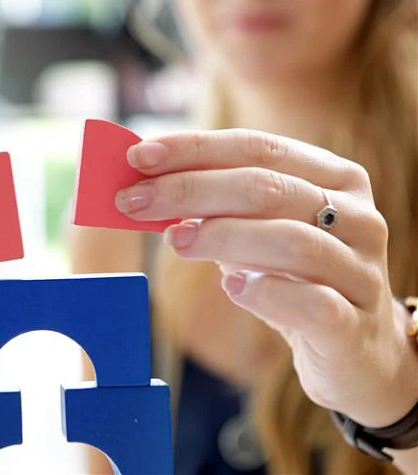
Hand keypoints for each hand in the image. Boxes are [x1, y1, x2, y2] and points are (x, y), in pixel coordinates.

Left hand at [116, 129, 417, 427]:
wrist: (354, 349)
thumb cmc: (294, 280)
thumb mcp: (255, 234)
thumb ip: (213, 208)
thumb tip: (143, 187)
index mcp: (333, 177)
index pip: (258, 147)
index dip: (194, 148)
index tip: (138, 155)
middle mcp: (357, 216)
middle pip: (268, 188)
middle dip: (190, 190)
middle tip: (133, 201)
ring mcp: (362, 271)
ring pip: (293, 241)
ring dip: (222, 236)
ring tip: (175, 241)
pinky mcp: (356, 325)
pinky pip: (313, 303)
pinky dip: (266, 292)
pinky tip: (231, 288)